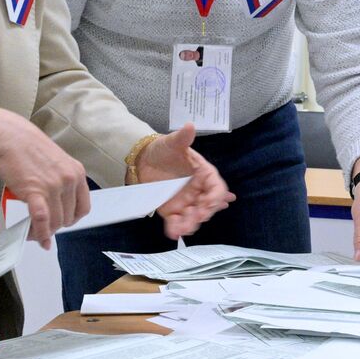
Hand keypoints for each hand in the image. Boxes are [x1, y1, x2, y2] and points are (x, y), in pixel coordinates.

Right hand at [0, 102, 90, 248]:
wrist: (10, 137)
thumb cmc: (28, 149)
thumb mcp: (56, 164)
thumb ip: (60, 182)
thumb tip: (56, 204)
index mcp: (77, 173)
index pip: (83, 207)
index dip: (72, 219)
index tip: (61, 223)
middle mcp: (70, 180)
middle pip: (68, 217)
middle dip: (55, 227)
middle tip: (42, 229)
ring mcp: (54, 186)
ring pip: (55, 220)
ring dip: (44, 232)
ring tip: (33, 233)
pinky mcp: (35, 191)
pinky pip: (42, 218)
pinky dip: (39, 232)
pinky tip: (35, 238)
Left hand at [136, 124, 234, 239]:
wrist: (142, 160)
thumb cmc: (163, 150)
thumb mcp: (172, 143)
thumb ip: (183, 137)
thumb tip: (190, 126)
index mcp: (204, 174)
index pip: (217, 188)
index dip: (216, 197)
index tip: (209, 203)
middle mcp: (198, 190)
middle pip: (208, 205)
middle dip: (204, 213)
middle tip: (196, 218)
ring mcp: (186, 201)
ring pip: (194, 216)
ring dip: (192, 223)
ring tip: (184, 229)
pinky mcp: (172, 210)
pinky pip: (178, 221)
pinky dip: (177, 228)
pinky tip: (175, 232)